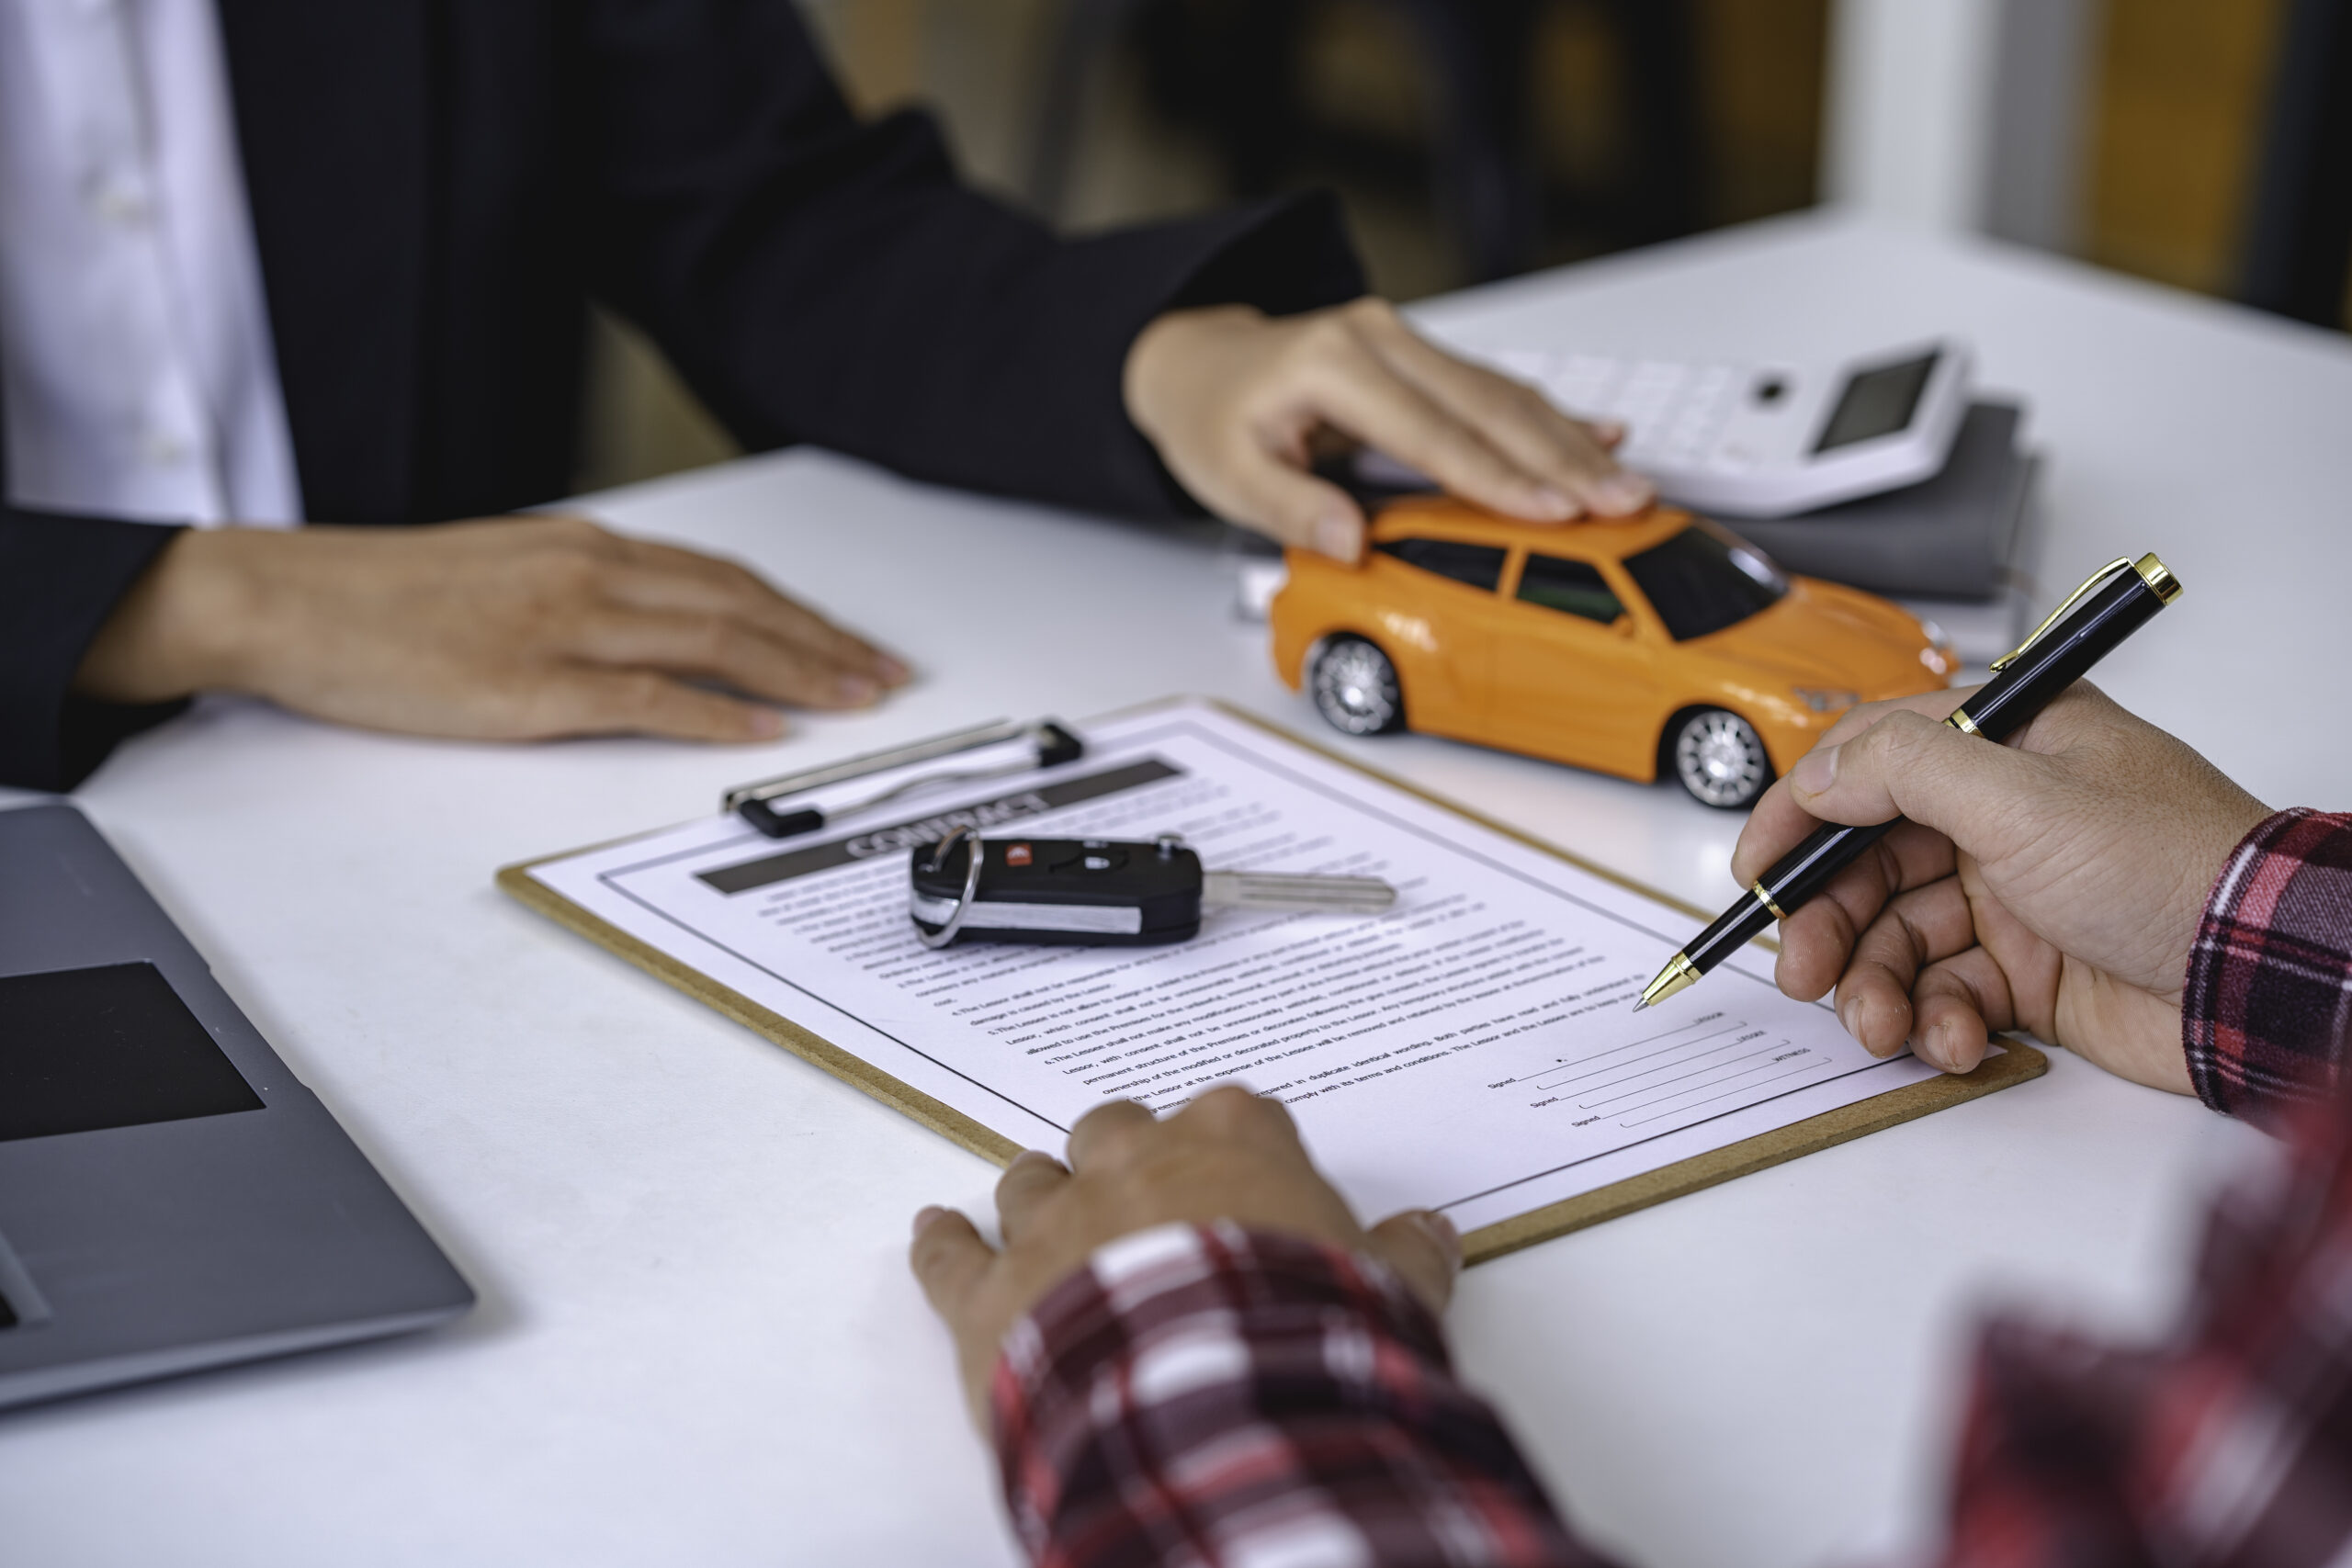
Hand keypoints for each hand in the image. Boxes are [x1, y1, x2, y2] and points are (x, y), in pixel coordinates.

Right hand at [73, 516, 908, 741]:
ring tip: (855, 698)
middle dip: (825, 643)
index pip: (724, 577)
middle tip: (886, 674)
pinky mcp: (531, 684)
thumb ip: (585, 591)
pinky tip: (761, 731)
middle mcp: (590, 575)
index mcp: (586, 548)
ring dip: (796, 672)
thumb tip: (651, 619)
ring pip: (712, 642)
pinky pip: (647, 698)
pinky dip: (714, 713)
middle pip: (739, 605)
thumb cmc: (387, 595)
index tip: (854, 642)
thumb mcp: (505, 571)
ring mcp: (564, 628)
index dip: (801, 612)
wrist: (291, 599)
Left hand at [909, 1086, 1459, 1427]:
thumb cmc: (1299, 1332)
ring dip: (1038, 1197)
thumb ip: (1408, 1256)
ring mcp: (1056, 1222)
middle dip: (1122, 1158)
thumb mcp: (1389, 1292)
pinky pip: (949, 1254)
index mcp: (1232, 1140)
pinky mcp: (992, 1293)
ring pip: (1029, 1180)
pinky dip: (940, 1244)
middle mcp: (1134, 1162)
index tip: (1239, 1177)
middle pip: (1114, 1130)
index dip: (1231, 1149)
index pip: (1232, 1114)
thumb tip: (1433, 1234)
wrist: (1214, 1399)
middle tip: (1137, 1194)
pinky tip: (934, 1231)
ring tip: (1044, 1214)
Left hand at [1124, 298, 1653, 562]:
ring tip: (1627, 483)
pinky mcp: (1421, 356)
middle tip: (1622, 500)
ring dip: (1568, 443)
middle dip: (1562, 459)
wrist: (1200, 363)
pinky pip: (1493, 388)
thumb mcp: (1224, 474)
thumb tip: (1349, 541)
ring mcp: (1404, 340)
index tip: (1554, 510)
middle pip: (1488, 405)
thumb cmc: (1213, 417)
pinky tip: (1602, 436)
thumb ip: (1288, 507)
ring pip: (1503, 394)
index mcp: (1333, 362)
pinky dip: (1550, 418)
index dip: (1497, 476)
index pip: (1432, 432)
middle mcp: (1378, 338)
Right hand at [1732, 684, 2271, 1090]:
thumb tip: (1820, 768)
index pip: (1868, 763)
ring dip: (1875, 986)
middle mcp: (2002, 815)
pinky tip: (1954, 1041)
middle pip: (1869, 864)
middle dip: (1829, 923)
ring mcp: (2013, 896)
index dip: (1801, 816)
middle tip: (1803, 971)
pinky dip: (1934, 1022)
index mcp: (2005, 746)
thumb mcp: (2023, 796)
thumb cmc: (2171, 867)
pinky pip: (1944, 993)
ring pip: (1898, 938)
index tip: (1756, 870)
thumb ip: (1905, 769)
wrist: (2262, 978)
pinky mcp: (2027, 972)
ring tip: (1880, 1026)